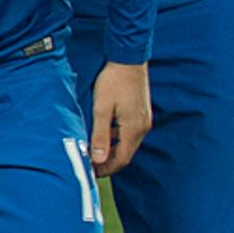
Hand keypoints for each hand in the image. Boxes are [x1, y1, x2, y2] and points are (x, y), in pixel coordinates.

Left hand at [87, 61, 150, 175]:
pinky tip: (102, 134)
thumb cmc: (113, 82)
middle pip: (126, 154)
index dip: (106, 169)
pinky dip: (116, 138)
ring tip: (93, 151)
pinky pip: (128, 133)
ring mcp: (143, 120)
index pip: (121, 160)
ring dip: (111, 150)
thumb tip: (98, 159)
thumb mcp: (102, 109)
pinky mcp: (140, 113)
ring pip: (127, 143)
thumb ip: (100, 135)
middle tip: (90, 165)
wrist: (128, 59)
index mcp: (133, 129)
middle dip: (108, 162)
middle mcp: (142, 128)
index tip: (91, 173)